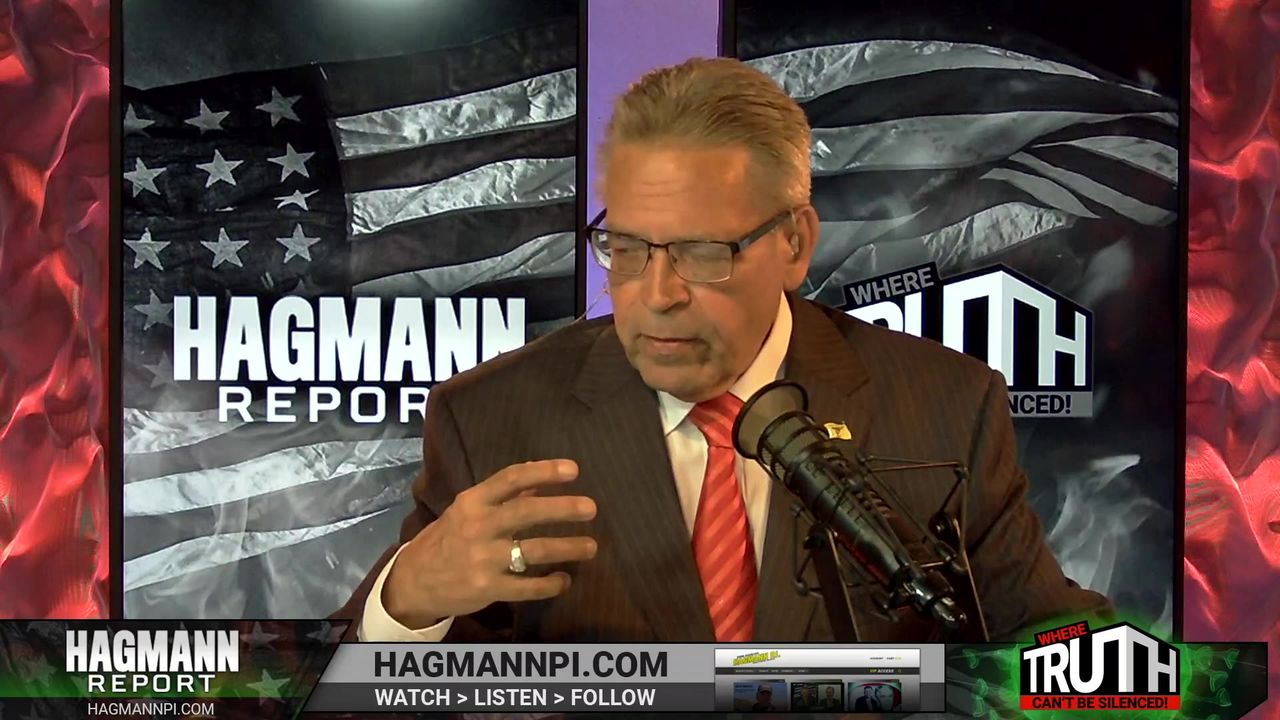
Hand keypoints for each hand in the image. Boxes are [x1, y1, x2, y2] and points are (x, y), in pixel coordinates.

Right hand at [383, 459, 597, 628]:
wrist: (413, 581)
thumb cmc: (446, 539)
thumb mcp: (467, 510)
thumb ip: (502, 494)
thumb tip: (536, 472)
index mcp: (473, 502)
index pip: (511, 479)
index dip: (544, 472)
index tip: (573, 470)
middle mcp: (478, 527)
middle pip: (527, 512)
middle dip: (562, 509)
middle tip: (591, 508)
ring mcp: (483, 559)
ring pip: (533, 551)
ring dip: (567, 548)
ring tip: (591, 547)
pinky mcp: (487, 589)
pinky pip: (527, 587)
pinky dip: (550, 585)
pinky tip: (564, 580)